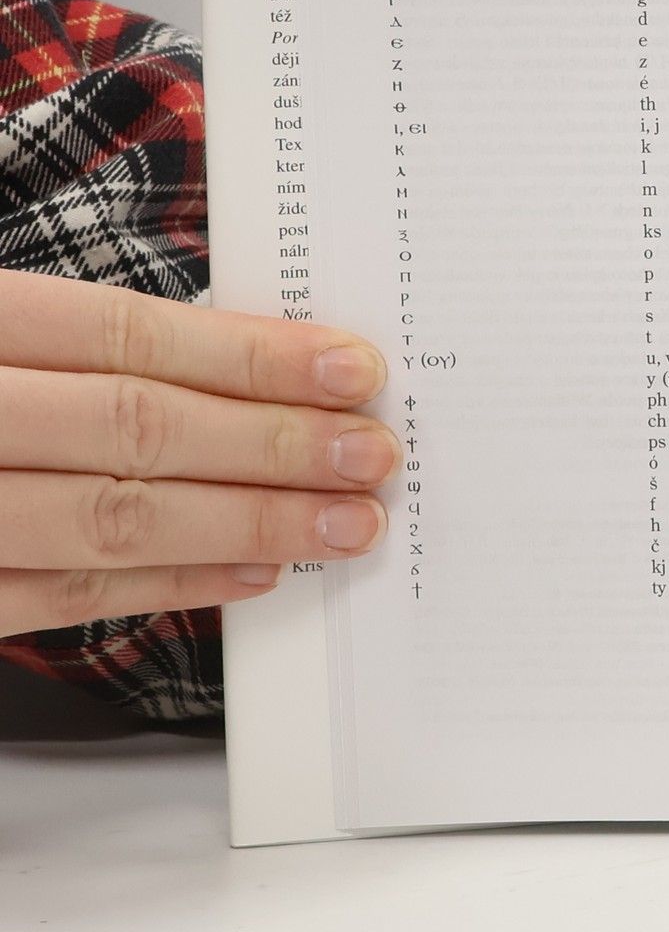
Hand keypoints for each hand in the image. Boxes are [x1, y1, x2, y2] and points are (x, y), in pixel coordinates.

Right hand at [0, 270, 395, 638]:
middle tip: (370, 454)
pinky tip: (258, 572)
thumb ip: (98, 352)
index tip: (352, 368)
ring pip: (117, 520)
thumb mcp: (7, 336)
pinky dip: (177, 583)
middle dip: (274, 442)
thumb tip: (263, 369)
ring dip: (251, 522)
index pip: (129, 335)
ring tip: (344, 521)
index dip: (253, 356)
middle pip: (138, 427)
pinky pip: (72, 597)